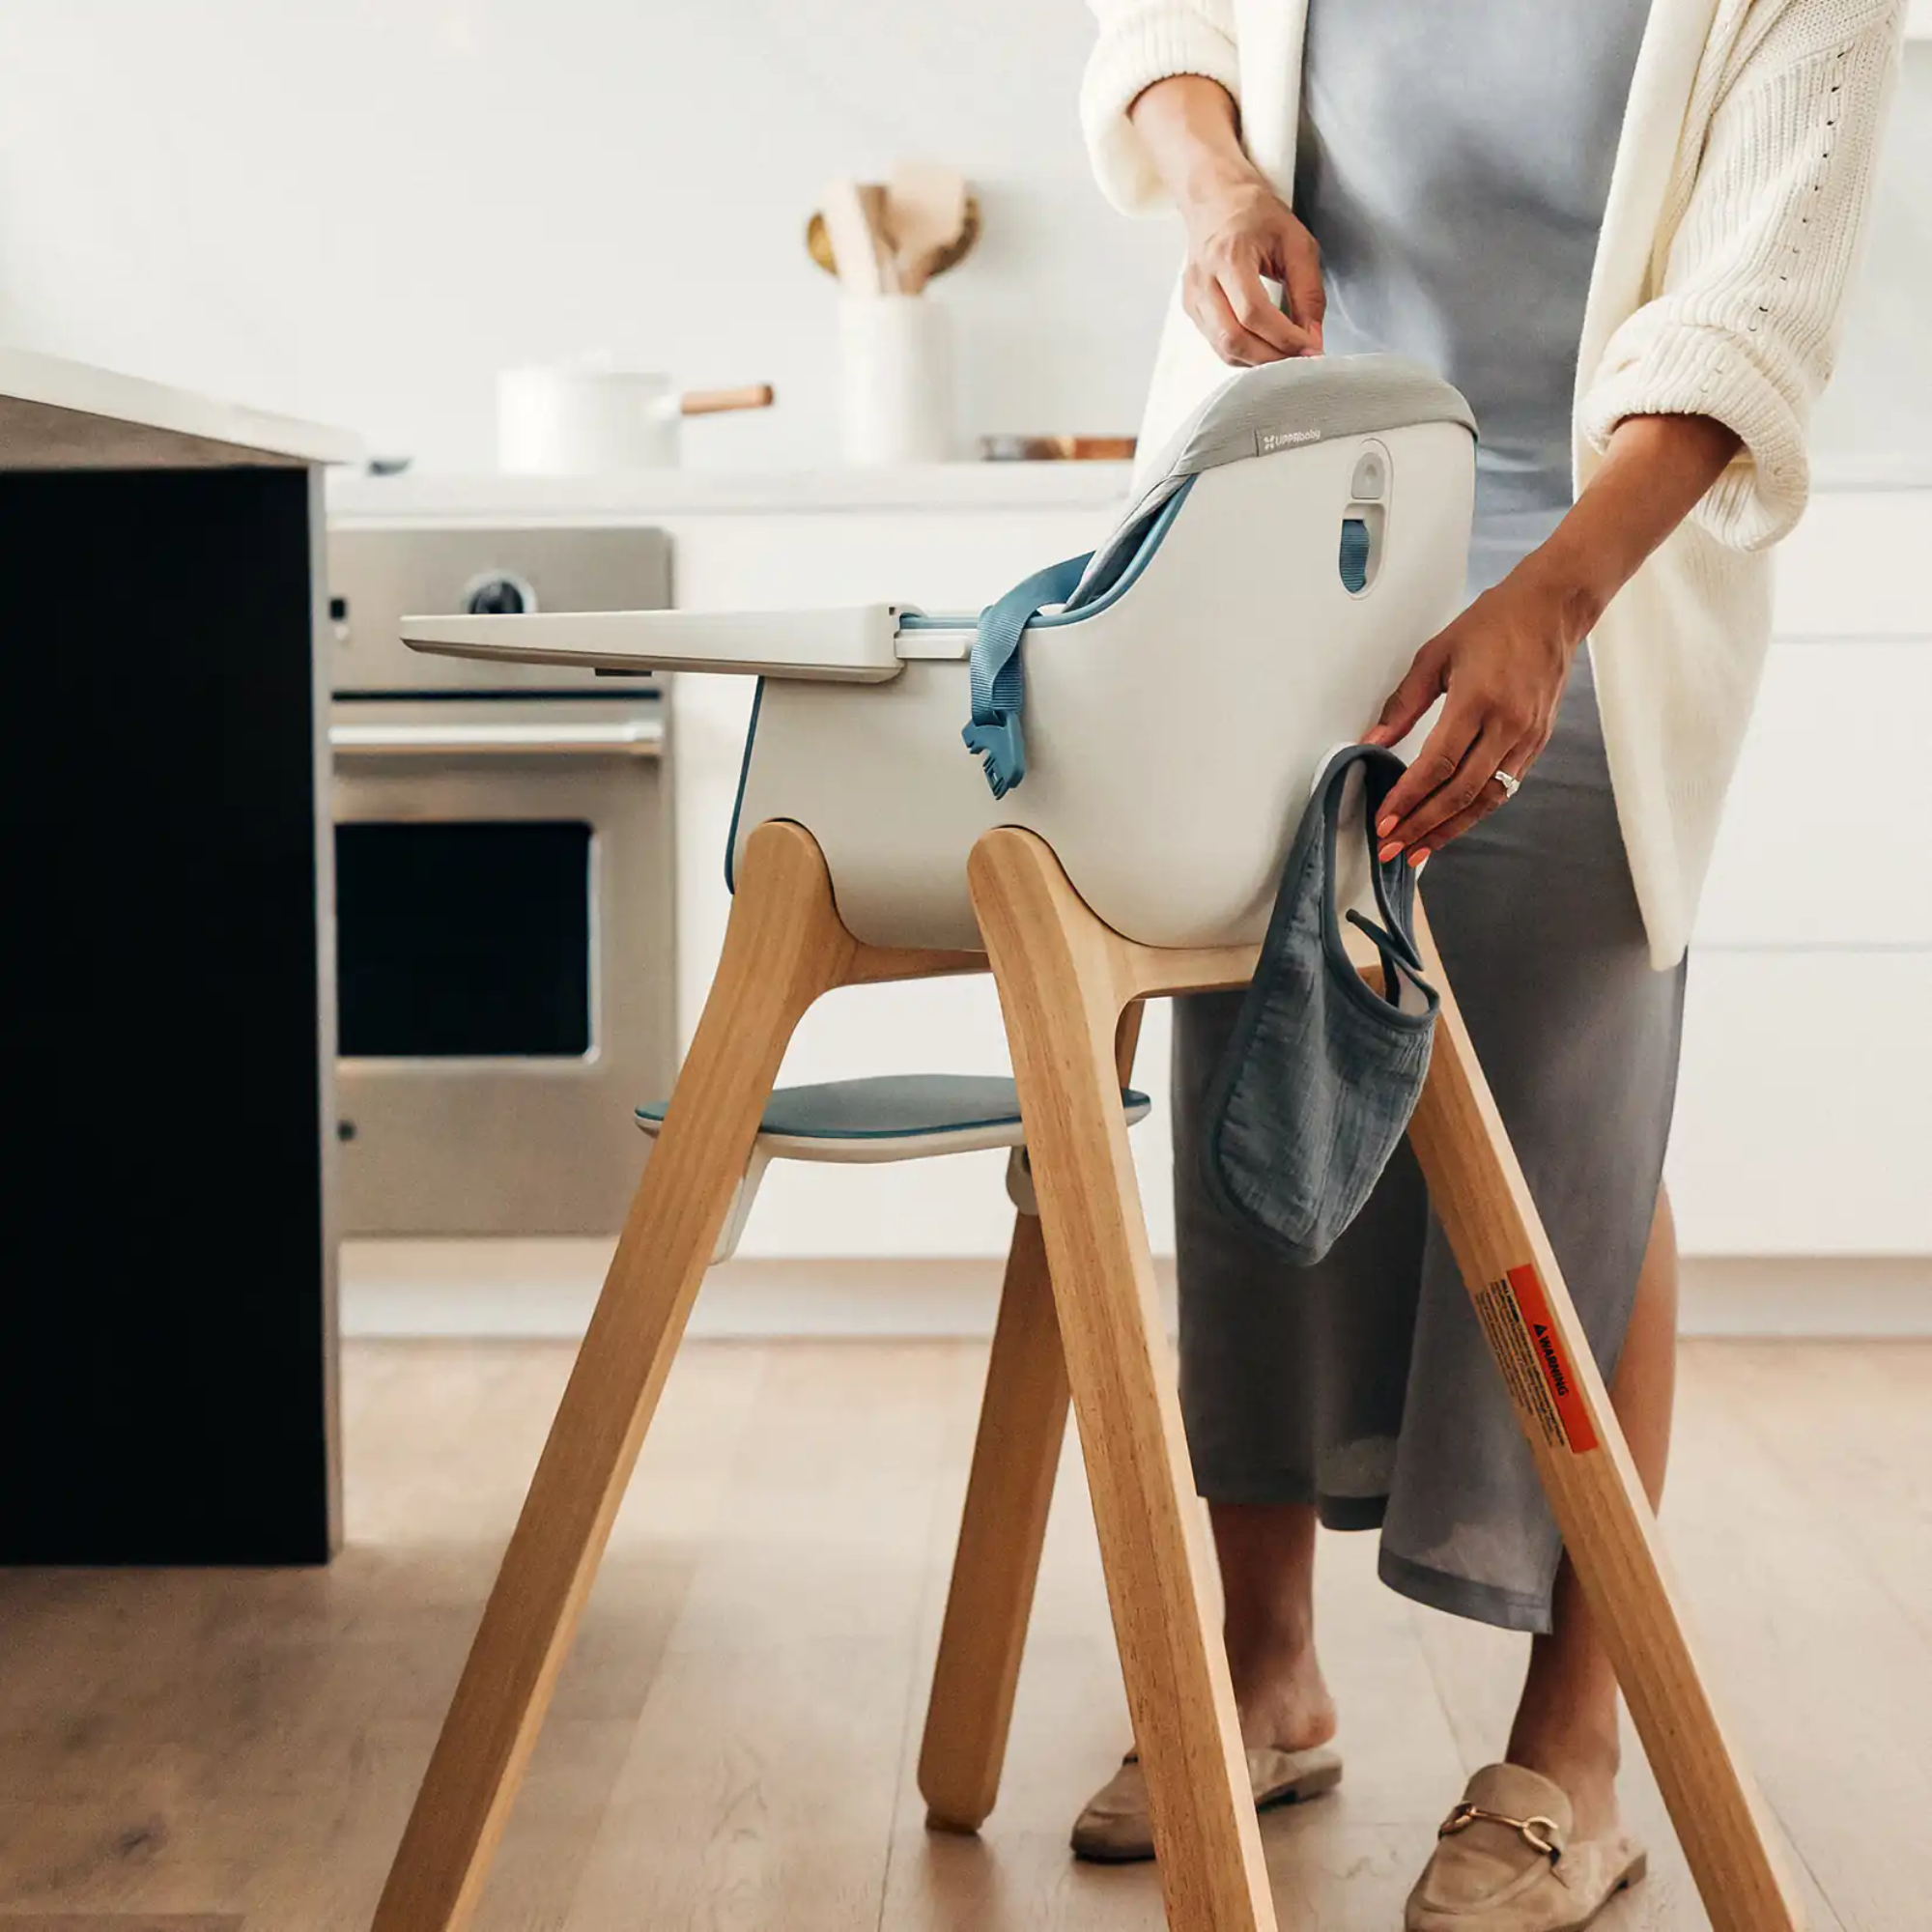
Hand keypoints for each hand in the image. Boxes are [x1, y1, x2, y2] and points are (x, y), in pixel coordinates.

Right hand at [1126, 75, 1323, 363]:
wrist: (1215, 200)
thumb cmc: (1256, 216)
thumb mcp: (1296, 243)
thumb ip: (1308, 292)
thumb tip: (1313, 339)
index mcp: (1229, 256)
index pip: (1253, 313)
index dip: (1284, 338)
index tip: (1311, 348)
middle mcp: (1203, 280)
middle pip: (1233, 340)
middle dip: (1271, 357)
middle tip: (1300, 358)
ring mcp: (1193, 297)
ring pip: (1223, 349)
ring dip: (1259, 361)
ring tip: (1286, 354)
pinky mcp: (1191, 309)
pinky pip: (1218, 345)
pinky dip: (1245, 354)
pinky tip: (1266, 346)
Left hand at [1361, 559, 1594, 862]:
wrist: (1553, 608)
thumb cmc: (1493, 623)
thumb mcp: (1436, 654)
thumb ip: (1404, 703)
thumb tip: (1374, 740)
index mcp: (1477, 700)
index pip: (1437, 765)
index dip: (1409, 798)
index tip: (1385, 820)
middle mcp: (1507, 724)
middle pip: (1461, 792)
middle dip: (1422, 825)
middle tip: (1392, 848)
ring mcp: (1527, 736)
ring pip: (1486, 798)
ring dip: (1450, 829)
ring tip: (1418, 850)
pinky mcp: (1538, 741)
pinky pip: (1505, 786)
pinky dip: (1476, 810)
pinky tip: (1452, 824)